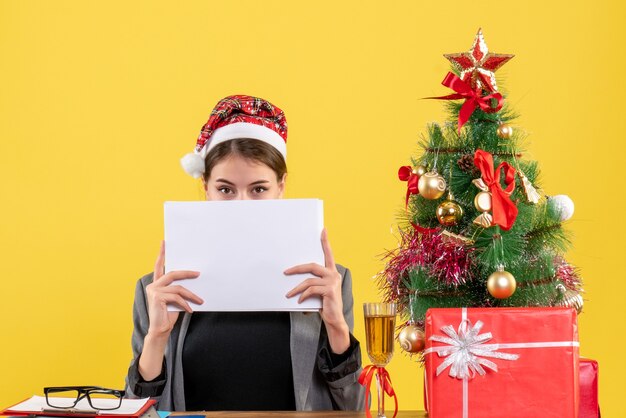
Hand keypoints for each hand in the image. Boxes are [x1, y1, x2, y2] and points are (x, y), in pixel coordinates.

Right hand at [145, 241, 202, 337]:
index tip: (164, 242)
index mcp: (156, 284)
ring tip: (200, 301)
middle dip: (187, 273)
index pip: (159, 265)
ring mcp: (153, 291)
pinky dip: (185, 303)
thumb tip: (193, 278)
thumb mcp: (175, 299)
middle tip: (199, 273)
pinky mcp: (157, 298)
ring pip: (178, 288)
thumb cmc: (168, 314)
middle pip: (172, 274)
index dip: (161, 253)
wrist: (160, 330)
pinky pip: (177, 297)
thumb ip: (178, 288)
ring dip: (191, 295)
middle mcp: (153, 285)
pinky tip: (190, 310)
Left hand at [285, 229, 349, 352]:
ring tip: (289, 294)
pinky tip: (299, 301)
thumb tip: (295, 275)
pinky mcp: (330, 291)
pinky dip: (303, 296)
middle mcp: (334, 274)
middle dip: (297, 268)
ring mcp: (333, 282)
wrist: (335, 320)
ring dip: (296, 288)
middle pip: (312, 266)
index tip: (323, 230)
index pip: (328, 254)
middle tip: (286, 271)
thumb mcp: (318, 291)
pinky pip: (311, 290)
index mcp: (332, 272)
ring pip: (309, 280)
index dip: (325, 242)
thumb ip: (313, 281)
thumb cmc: (325, 304)